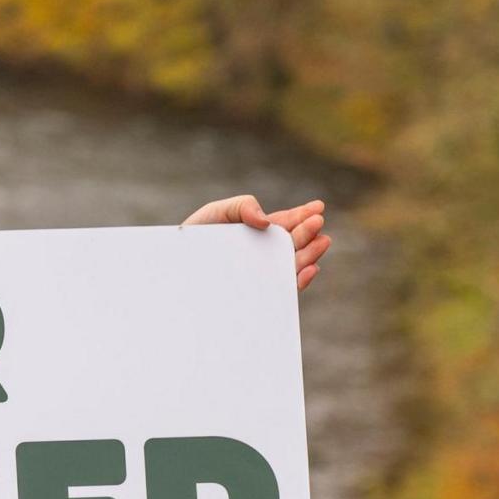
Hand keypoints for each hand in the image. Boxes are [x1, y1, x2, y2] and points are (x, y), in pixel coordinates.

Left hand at [180, 194, 332, 291]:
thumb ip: (243, 206)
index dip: (304, 215)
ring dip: (310, 254)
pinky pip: (282, 288)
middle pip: (294, 243)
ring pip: (292, 265)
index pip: (287, 223)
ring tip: (321, 242)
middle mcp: (265, 253)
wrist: (177, 263)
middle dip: (309, 232)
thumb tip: (267, 221)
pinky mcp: (257, 292)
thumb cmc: (197, 235)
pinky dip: (299, 279)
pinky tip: (308, 268)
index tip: (318, 207)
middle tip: (318, 222)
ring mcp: (262, 272)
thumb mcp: (219, 212)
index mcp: (259, 232)